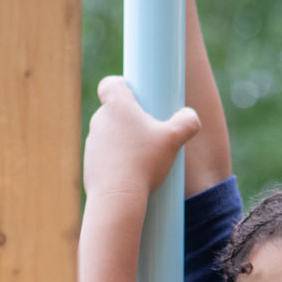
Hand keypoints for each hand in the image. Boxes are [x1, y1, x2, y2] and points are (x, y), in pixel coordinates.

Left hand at [83, 76, 200, 207]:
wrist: (117, 198)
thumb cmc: (144, 163)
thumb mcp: (173, 140)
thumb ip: (187, 123)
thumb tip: (192, 117)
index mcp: (117, 105)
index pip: (110, 83)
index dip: (122, 87)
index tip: (137, 99)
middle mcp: (100, 120)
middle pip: (114, 111)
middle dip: (130, 119)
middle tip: (149, 134)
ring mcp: (92, 143)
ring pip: (109, 135)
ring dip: (123, 142)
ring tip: (142, 159)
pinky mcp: (89, 164)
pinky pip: (104, 157)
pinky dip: (116, 162)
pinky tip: (131, 175)